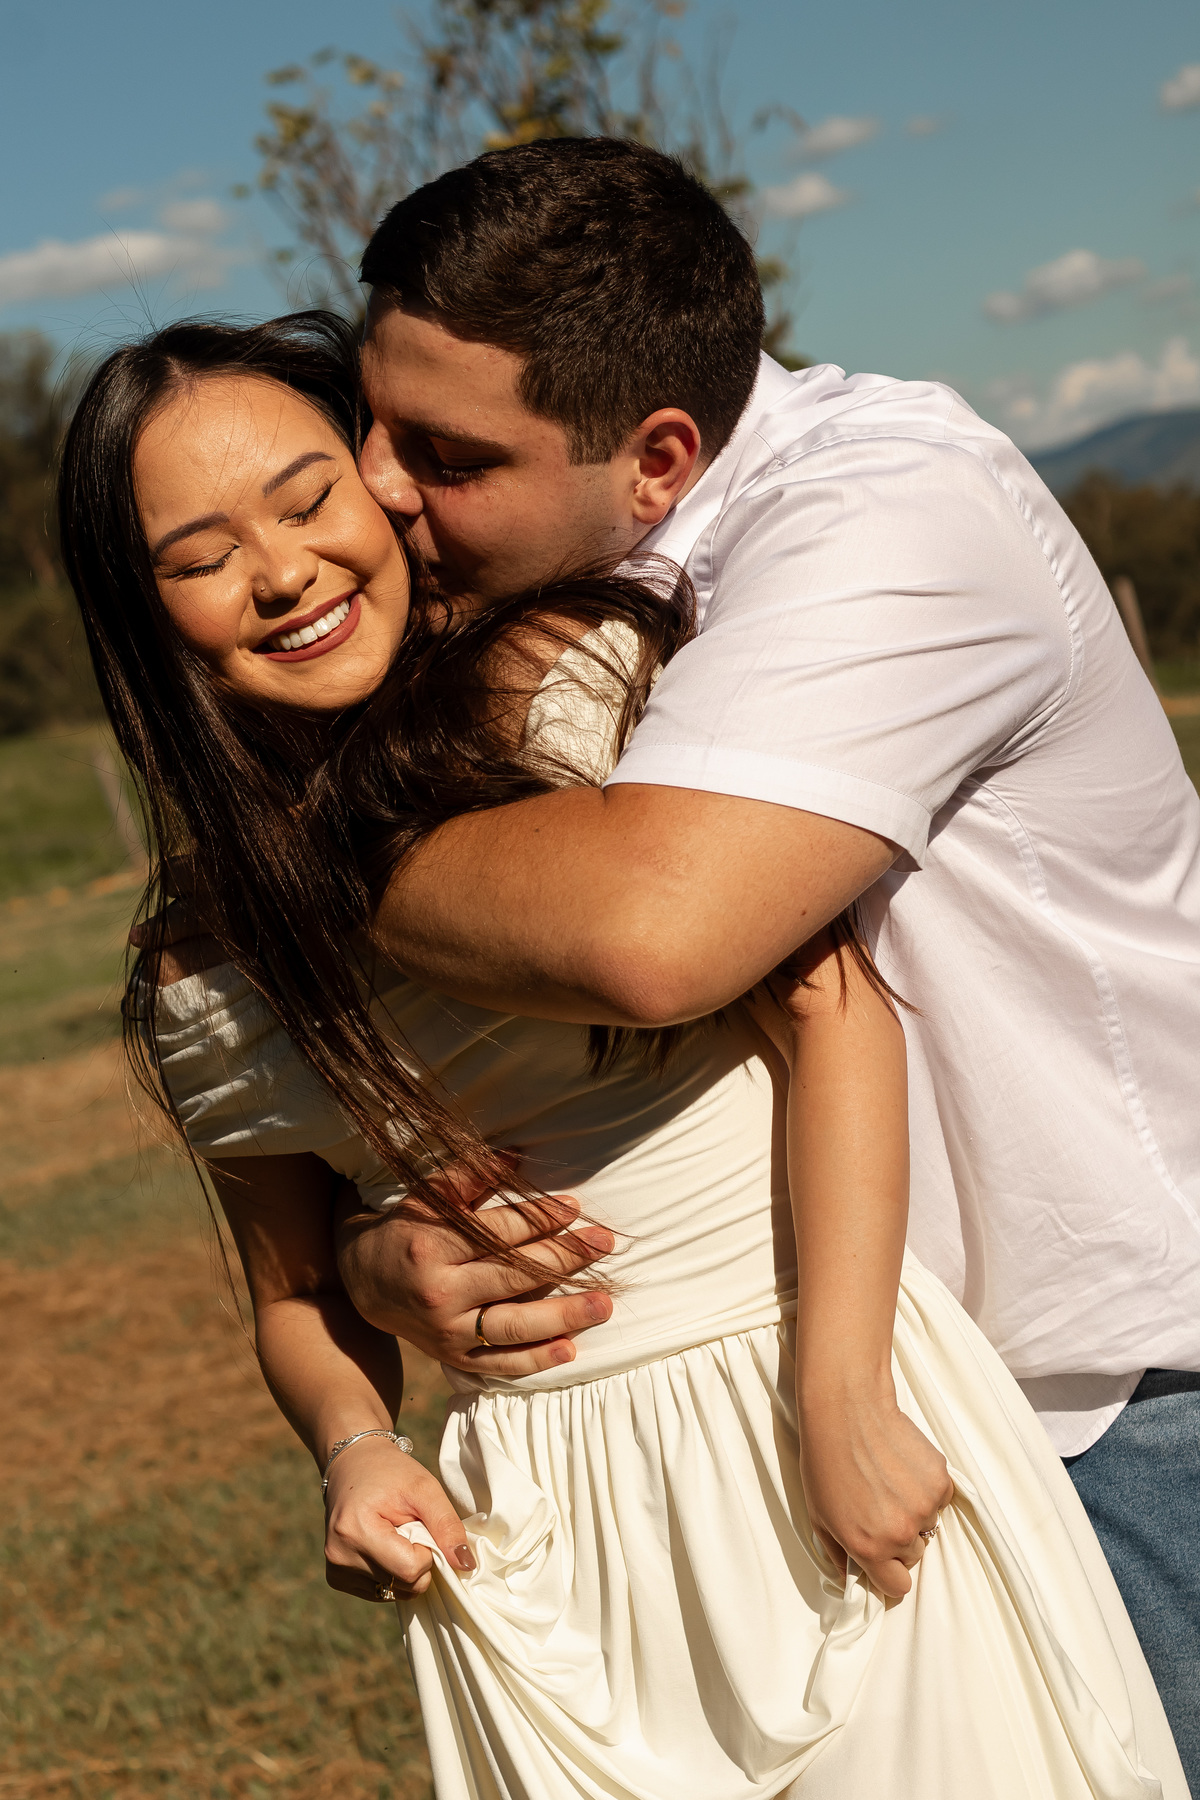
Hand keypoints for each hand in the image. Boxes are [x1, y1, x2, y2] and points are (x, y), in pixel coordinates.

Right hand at [324, 1434, 475, 1601]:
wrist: (353, 1464)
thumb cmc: (389, 1472)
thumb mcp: (424, 1488)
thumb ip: (447, 1525)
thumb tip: (465, 1565)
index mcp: (355, 1531)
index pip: (409, 1570)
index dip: (428, 1552)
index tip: (422, 1525)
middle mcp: (339, 1557)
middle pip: (403, 1585)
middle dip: (418, 1561)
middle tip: (409, 1527)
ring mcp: (336, 1570)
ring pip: (395, 1592)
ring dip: (405, 1567)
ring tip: (395, 1533)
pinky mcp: (337, 1578)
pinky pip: (382, 1592)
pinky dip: (392, 1572)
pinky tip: (384, 1545)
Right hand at [335, 1173, 613, 1377]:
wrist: (364, 1283)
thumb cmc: (406, 1230)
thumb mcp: (427, 1198)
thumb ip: (469, 1176)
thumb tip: (517, 1156)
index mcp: (433, 1246)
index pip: (498, 1233)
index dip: (539, 1218)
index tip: (574, 1208)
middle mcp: (440, 1293)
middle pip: (514, 1276)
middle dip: (565, 1258)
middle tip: (604, 1244)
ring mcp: (447, 1332)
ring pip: (513, 1326)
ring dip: (563, 1315)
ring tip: (604, 1304)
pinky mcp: (452, 1359)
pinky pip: (500, 1365)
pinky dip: (536, 1359)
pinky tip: (571, 1348)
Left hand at [798, 1381, 954, 1599]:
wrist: (847, 1412)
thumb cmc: (826, 1461)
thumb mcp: (818, 1516)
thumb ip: (838, 1554)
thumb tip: (851, 1577)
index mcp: (869, 1547)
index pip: (897, 1587)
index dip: (889, 1572)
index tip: (883, 1559)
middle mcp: (900, 1533)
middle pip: (913, 1555)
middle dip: (899, 1539)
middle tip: (880, 1508)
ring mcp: (924, 1507)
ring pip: (928, 1525)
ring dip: (914, 1512)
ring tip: (889, 1482)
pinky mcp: (940, 1481)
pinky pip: (940, 1498)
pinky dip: (926, 1488)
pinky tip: (903, 1468)